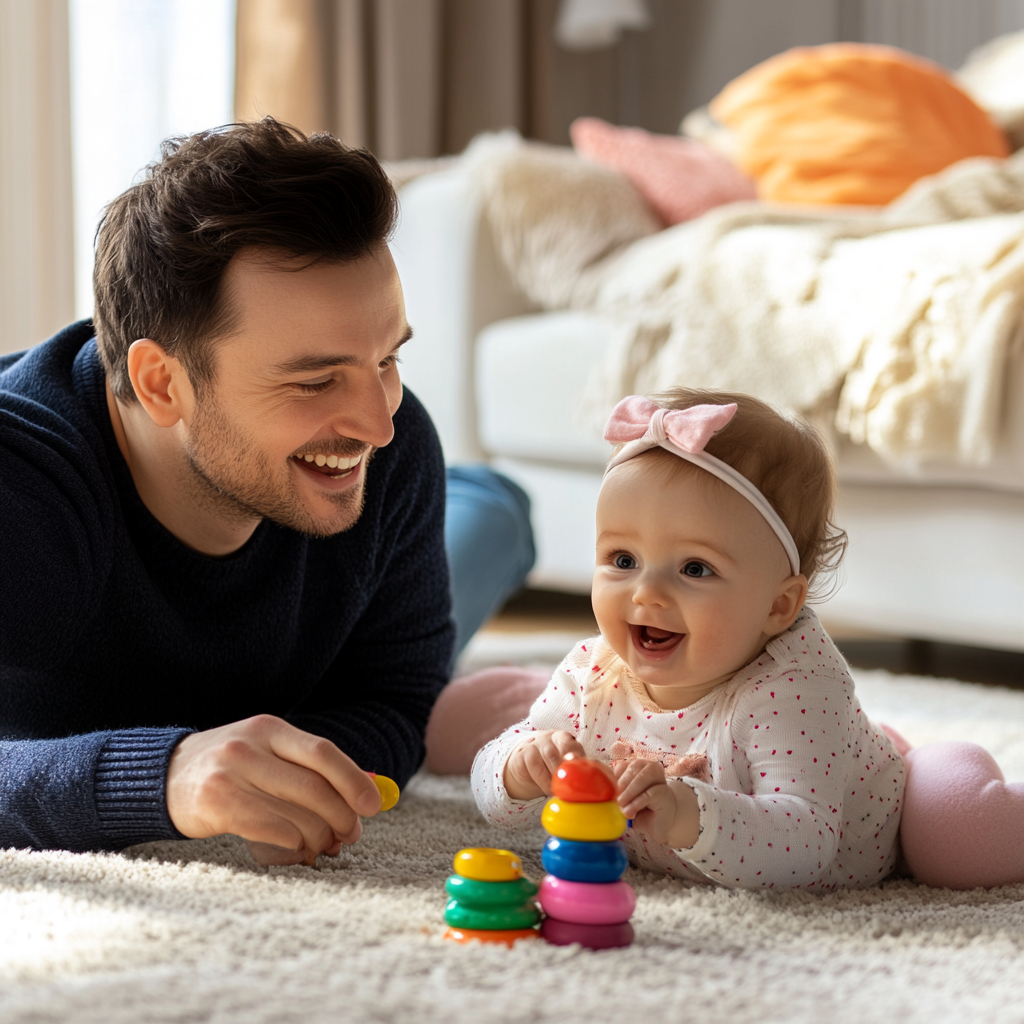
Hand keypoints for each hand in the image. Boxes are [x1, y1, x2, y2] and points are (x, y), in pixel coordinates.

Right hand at [166, 715, 382, 864]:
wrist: (161, 779)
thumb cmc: (228, 770)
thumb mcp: (264, 753)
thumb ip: (306, 768)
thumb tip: (360, 796)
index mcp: (270, 729)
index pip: (323, 753)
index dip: (353, 780)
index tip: (373, 805)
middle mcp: (251, 746)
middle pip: (314, 786)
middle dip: (341, 816)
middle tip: (350, 835)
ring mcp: (231, 774)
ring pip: (296, 814)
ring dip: (319, 836)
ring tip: (323, 845)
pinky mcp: (216, 805)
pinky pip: (272, 830)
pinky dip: (293, 844)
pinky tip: (295, 848)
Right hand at [503, 730, 585, 799]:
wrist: (525, 767)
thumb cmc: (551, 767)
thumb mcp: (564, 765)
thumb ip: (576, 768)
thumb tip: (594, 783)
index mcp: (563, 738)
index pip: (569, 742)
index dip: (574, 755)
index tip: (578, 772)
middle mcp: (548, 738)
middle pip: (559, 749)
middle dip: (565, 769)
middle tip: (570, 785)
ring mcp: (534, 744)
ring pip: (547, 755)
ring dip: (554, 775)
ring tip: (559, 790)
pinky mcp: (522, 753)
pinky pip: (533, 764)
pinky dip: (542, 779)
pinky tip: (547, 788)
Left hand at [613, 759, 700, 848]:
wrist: (659, 823)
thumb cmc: (638, 809)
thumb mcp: (624, 798)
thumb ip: (615, 790)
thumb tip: (600, 790)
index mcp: (636, 766)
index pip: (622, 765)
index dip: (613, 779)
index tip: (608, 793)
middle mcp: (649, 767)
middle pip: (633, 767)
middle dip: (621, 785)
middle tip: (616, 802)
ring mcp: (658, 779)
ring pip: (642, 777)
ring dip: (629, 792)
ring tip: (622, 807)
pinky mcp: (664, 792)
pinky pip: (649, 794)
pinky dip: (636, 803)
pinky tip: (631, 813)